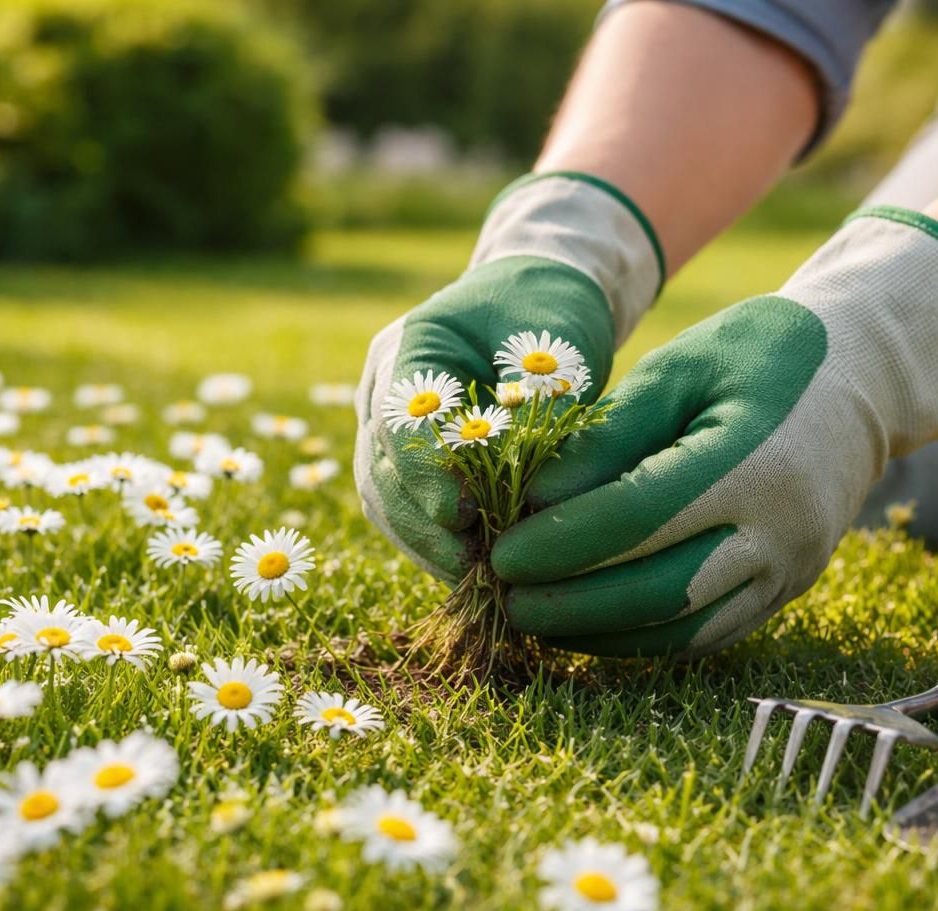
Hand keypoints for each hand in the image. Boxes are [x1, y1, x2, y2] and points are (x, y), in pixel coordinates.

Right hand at [354, 172, 660, 580]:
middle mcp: (382, 390)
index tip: (458, 516)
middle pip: (380, 470)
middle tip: (472, 567)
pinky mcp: (405, 463)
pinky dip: (435, 546)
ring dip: (425, 545)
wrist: (535, 303)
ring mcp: (385, 429)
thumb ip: (545, 407)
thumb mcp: (558, 344)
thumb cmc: (548, 314)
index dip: (424, 473)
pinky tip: (475, 573)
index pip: (398, 419)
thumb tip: (540, 492)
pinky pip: (405, 513)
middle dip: (422, 525)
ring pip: (384, 500)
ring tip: (475, 580)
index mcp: (409, 348)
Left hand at [492, 208, 937, 656]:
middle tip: (506, 598)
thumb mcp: (680, 369)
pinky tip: (591, 627)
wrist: (861, 377)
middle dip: (572, 605)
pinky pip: (710, 634)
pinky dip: (645, 639)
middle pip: (659, 591)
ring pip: (685, 630)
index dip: (562, 543)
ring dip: (602, 635)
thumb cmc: (759, 353)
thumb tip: (538, 503)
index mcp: (752, 462)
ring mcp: (791, 569)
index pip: (637, 520)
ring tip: (537, 620)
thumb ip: (611, 436)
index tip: (501, 550)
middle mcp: (780, 530)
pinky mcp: (789, 590)